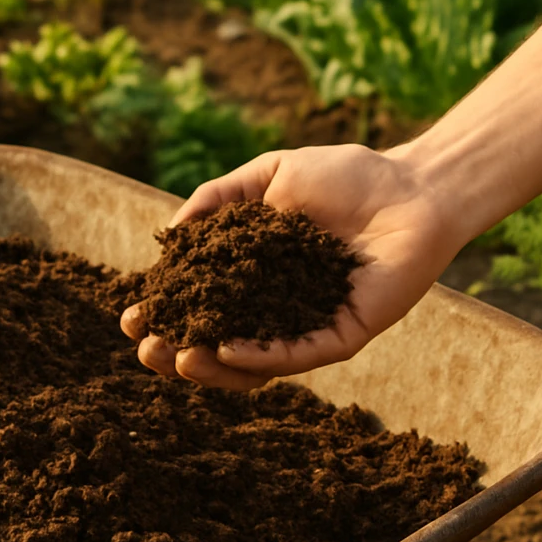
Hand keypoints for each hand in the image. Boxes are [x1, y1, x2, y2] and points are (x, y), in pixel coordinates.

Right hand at [121, 143, 462, 389]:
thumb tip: (172, 236)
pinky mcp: (344, 333)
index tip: (130, 316)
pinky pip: (297, 354)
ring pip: (253, 362)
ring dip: (212, 366)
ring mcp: (310, 325)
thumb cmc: (346, 175)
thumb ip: (220, 199)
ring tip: (179, 359)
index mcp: (256, 275)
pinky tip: (227, 351)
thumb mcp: (269, 176)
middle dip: (177, 350)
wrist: (412, 183)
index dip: (165, 313)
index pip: (202, 304)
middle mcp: (279, 307)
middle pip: (218, 343)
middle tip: (146, 348)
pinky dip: (260, 357)